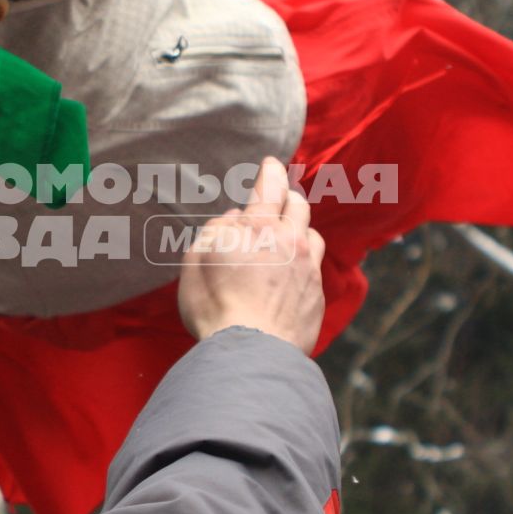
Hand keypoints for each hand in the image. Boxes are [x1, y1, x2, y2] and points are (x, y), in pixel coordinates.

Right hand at [176, 157, 325, 352]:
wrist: (252, 350)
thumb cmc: (216, 307)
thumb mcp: (196, 261)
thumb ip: (215, 231)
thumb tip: (234, 217)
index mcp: (258, 228)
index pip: (270, 186)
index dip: (271, 170)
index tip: (271, 163)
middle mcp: (290, 242)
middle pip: (298, 205)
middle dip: (288, 195)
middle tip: (279, 195)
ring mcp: (308, 269)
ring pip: (312, 234)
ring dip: (300, 227)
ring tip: (288, 233)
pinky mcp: (317, 295)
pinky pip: (315, 266)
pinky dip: (304, 260)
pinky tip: (293, 271)